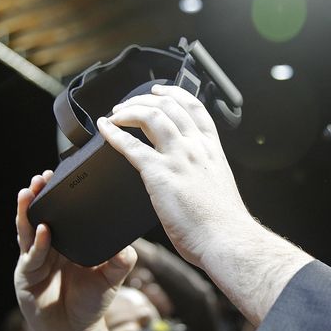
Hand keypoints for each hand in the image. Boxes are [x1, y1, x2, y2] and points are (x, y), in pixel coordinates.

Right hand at [13, 170, 134, 330]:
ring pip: (28, 230)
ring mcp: (34, 260)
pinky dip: (38, 243)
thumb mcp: (112, 277)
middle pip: (39, 215)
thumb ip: (121, 260)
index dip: (59, 195)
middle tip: (42, 177)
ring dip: (28, 211)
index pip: (61, 212)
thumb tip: (128, 244)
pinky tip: (43, 230)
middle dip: (39, 196)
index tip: (62, 174)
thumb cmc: (91, 303)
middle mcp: (47, 247)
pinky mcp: (27, 276)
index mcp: (66, 242)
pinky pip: (32, 257)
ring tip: (30, 192)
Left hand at [99, 85, 256, 268]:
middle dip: (144, 99)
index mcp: (212, 150)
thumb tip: (191, 179)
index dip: (174, 93)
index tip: (159, 91)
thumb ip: (203, 174)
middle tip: (128, 105)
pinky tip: (104, 129)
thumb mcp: (218, 186)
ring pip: (150, 116)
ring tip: (115, 115)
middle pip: (169, 105)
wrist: (226, 240)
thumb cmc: (223, 224)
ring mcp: (179, 158)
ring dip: (128, 110)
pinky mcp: (160, 174)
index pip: (194, 107)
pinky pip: (131, 146)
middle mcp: (196, 147)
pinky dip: (114, 133)